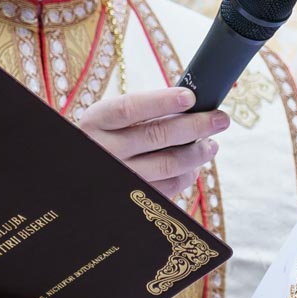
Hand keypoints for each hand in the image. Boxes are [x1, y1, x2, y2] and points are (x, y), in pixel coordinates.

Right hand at [76, 86, 227, 198]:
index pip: (130, 108)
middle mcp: (102, 149)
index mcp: (96, 121)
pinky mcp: (129, 200)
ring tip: (211, 145)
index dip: (162, 101)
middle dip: (195, 126)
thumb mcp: (108, 122)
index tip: (191, 97)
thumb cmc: (104, 141)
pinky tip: (194, 167)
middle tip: (221, 120)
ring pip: (166, 165)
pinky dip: (185, 177)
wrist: (75, 180)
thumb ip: (142, 114)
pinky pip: (166, 188)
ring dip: (196, 154)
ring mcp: (116, 177)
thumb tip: (192, 105)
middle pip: (156, 136)